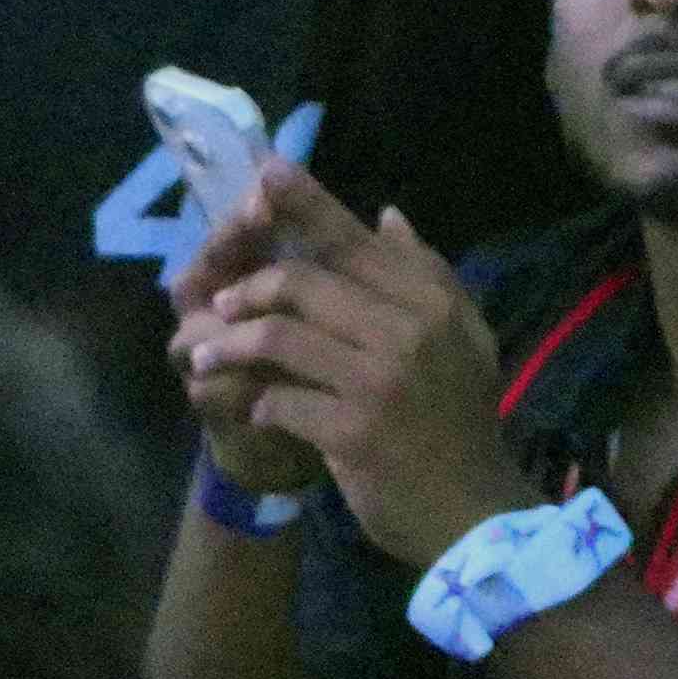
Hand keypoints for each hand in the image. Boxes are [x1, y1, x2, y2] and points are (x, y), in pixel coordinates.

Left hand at [171, 181, 521, 573]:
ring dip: (231, 345)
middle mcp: (408, 330)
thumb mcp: (464, 337)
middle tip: (217, 305)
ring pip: (281, 337)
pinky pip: (281, 399)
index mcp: (430, 301)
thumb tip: (387, 216)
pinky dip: (258, 400)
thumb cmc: (461, 418)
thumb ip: (427, 274)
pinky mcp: (352, 431)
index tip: (264, 171)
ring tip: (205, 358)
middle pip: (304, 282)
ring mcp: (380, 381)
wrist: (472, 507)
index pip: (355, 240)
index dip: (306, 201)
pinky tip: (255, 408)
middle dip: (248, 287)